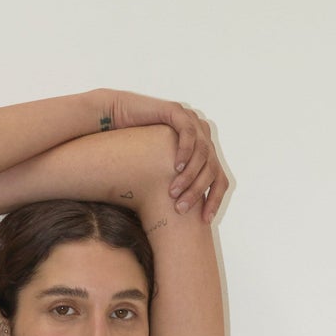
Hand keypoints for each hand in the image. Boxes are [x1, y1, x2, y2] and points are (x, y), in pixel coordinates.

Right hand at [105, 91, 227, 220]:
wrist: (116, 124)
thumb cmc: (135, 154)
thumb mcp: (161, 178)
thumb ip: (177, 191)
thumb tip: (183, 224)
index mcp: (203, 153)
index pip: (219, 179)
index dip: (215, 200)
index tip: (205, 220)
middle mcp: (202, 137)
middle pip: (213, 168)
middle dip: (197, 191)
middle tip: (181, 208)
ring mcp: (191, 122)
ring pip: (203, 153)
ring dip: (189, 176)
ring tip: (173, 192)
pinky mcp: (177, 112)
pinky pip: (188, 133)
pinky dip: (185, 151)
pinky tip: (176, 167)